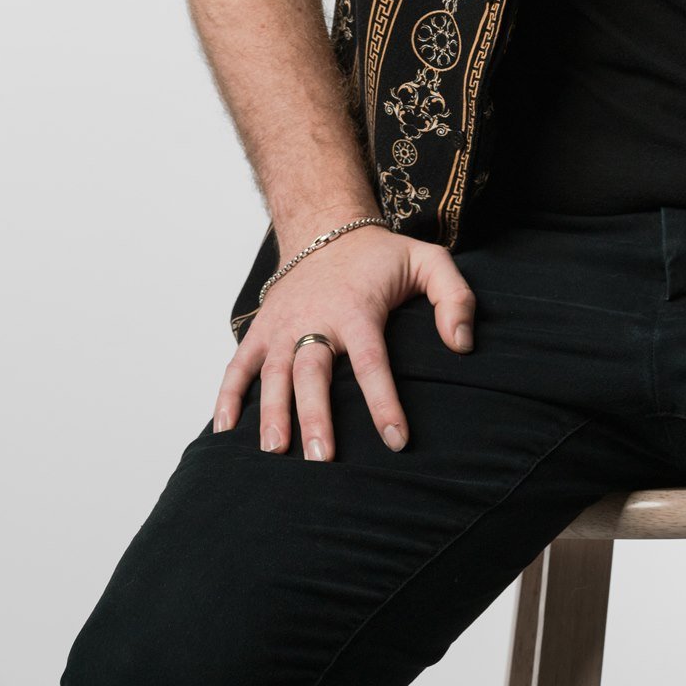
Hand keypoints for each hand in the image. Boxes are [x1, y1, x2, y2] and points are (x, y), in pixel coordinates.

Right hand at [210, 222, 476, 461]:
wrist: (327, 225)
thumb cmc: (382, 256)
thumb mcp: (429, 262)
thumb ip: (454, 298)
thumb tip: (462, 345)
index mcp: (358, 309)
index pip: (372, 362)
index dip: (384, 403)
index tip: (396, 440)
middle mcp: (316, 319)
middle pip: (313, 371)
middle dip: (315, 416)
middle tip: (321, 459)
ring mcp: (284, 324)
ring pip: (273, 372)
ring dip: (271, 412)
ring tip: (274, 452)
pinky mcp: (263, 328)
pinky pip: (239, 363)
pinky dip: (228, 395)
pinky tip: (224, 429)